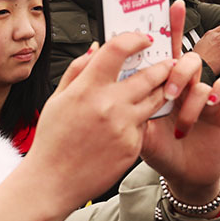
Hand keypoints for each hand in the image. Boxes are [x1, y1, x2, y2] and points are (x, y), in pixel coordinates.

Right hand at [32, 5, 203, 207]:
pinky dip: (143, 118)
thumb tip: (96, 47)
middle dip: (161, 65)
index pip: (118, 49)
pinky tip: (135, 118)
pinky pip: (146, 124)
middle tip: (167, 62)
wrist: (53, 182)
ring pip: (156, 99)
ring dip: (162, 89)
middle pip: (150, 74)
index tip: (143, 38)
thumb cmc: (52, 141)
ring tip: (161, 85)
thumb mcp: (57, 99)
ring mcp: (124, 127)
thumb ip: (78, 69)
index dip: (135, 38)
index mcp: (87, 89)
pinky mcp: (133, 147)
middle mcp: (109, 106)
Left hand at [140, 2, 219, 206]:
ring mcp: (203, 91)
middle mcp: (182, 82)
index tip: (170, 3)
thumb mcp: (136, 131)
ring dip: (189, 90)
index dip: (169, 25)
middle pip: (183, 54)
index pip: (162, 50)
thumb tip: (111, 84)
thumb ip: (126, 108)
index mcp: (160, 83)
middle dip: (175, 67)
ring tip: (181, 117)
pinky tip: (208, 106)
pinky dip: (216, 92)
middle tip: (168, 93)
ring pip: (200, 68)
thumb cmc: (160, 151)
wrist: (184, 176)